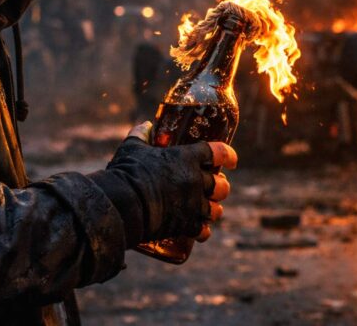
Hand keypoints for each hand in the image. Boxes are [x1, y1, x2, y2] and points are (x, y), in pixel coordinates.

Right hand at [101, 122, 236, 243]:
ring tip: (210, 210)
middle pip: (221, 185)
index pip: (218, 152)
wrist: (124, 204)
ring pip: (215, 209)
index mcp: (187, 158)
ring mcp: (193, 204)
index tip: (232, 161)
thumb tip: (145, 126)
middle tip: (216, 187)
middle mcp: (195, 180)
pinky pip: (202, 230)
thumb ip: (141, 135)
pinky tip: (201, 231)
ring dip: (214, 210)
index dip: (229, 155)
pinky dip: (202, 231)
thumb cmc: (128, 172)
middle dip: (221, 187)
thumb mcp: (133, 148)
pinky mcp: (186, 224)